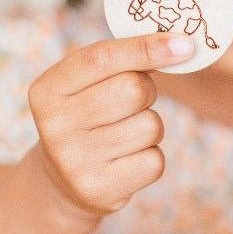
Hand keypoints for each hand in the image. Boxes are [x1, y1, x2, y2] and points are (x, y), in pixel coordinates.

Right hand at [27, 34, 193, 218]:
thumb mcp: (86, 85)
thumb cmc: (87, 118)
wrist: (61, 184)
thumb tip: (180, 46)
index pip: (102, 58)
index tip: (184, 43)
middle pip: (133, 89)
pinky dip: (150, 157)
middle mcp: (55, 125)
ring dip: (150, 127)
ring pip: (150, 126)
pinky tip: (127, 160)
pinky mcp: (99, 189)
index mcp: (47, 90)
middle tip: (132, 102)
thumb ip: (121, 61)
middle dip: (147, 91)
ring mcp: (75, 161)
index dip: (146, 48)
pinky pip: (154, 160)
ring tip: (125, 134)